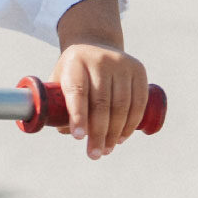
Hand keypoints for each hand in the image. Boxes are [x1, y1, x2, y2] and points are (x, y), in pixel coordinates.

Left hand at [51, 42, 148, 158]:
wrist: (96, 44)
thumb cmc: (74, 71)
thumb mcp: (60, 79)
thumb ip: (59, 104)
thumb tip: (66, 130)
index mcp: (75, 61)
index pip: (78, 91)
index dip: (78, 116)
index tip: (79, 137)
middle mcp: (100, 60)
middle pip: (101, 103)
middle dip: (98, 133)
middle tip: (94, 154)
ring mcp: (121, 64)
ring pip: (121, 105)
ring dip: (115, 132)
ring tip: (107, 149)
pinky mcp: (138, 70)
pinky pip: (138, 102)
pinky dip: (131, 123)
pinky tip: (122, 137)